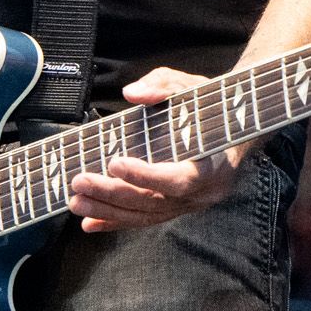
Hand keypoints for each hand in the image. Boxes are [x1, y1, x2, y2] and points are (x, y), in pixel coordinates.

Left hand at [67, 70, 244, 233]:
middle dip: (112, 193)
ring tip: (76, 202)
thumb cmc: (211, 109)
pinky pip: (144, 220)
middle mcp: (201, 194)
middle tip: (79, 181)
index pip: (177, 180)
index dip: (145, 175)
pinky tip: (90, 224)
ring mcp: (188, 206)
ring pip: (145, 216)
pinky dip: (115, 222)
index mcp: (212, 167)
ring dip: (107, 210)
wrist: (234, 131)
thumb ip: (164, 85)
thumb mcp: (192, 88)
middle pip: (154, 202)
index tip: (115, 162)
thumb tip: (132, 93)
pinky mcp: (174, 209)